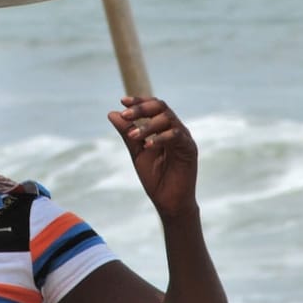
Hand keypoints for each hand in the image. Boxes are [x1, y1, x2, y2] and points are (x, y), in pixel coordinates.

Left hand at [108, 96, 198, 219]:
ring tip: (133, 136)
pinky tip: (147, 145)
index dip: (139, 101)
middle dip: (141, 108)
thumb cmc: (155, 176)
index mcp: (163, 128)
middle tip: (125, 115)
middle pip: (161, 107)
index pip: (153, 106)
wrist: (168, 201)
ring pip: (168, 119)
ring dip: (148, 125)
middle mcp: (175, 129)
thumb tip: (112, 113)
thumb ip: (127, 132)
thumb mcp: (136, 151)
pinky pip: (176, 136)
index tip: (123, 101)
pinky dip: (160, 138)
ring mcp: (184, 138)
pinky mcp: (190, 149)